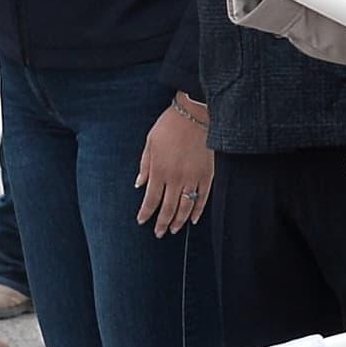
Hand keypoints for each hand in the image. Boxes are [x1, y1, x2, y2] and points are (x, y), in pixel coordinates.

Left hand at [136, 95, 213, 235]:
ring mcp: (193, 178)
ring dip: (178, 221)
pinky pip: (203, 198)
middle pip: (168, 208)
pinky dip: (198, 211)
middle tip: (159, 233)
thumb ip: (144, 166)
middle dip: (162, 223)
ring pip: (185, 207)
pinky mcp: (207, 175)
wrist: (195, 113)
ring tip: (174, 230)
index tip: (142, 221)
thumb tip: (139, 185)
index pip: (151, 199)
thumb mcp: (150, 143)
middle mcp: (176, 178)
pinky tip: (193, 219)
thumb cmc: (169, 126)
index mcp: (159, 170)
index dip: (146, 213)